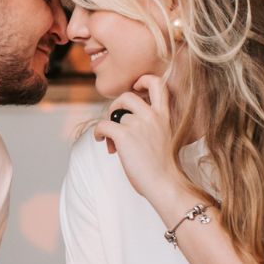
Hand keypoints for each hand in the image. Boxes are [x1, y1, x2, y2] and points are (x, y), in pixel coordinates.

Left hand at [91, 74, 182, 204]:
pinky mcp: (124, 135)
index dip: (144, 80)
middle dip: (116, 105)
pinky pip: (103, 125)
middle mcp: (152, 116)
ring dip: (109, 127)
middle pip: (127, 96)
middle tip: (115, 119)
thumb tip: (124, 126)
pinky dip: (99, 132)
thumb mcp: (163, 139)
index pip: (159, 85)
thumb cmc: (163, 169)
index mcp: (165, 116)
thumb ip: (150, 127)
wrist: (165, 184)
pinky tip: (101, 140)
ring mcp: (138, 124)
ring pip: (115, 116)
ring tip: (112, 144)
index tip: (136, 87)